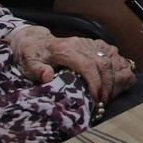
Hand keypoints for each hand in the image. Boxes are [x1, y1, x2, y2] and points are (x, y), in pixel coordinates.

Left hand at [6, 24, 135, 104]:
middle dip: (107, 84)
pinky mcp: (92, 43)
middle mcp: (79, 44)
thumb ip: (38, 70)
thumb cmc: (31, 55)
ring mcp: (87, 43)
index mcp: (65, 50)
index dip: (95, 82)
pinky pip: (108, 53)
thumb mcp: (28, 64)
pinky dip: (114, 67)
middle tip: (104, 102)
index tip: (97, 98)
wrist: (35, 40)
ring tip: (107, 95)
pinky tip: (112, 80)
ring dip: (111, 78)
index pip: (87, 65)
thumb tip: (47, 76)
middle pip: (102, 63)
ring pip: (107, 59)